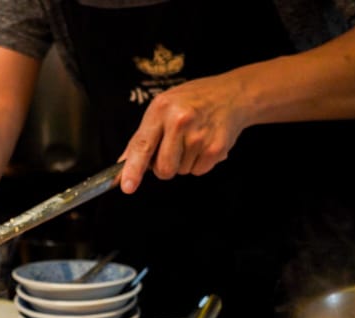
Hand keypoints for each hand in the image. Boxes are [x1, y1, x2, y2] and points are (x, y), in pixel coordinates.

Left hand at [119, 72, 248, 193]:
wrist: (232, 94)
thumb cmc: (192, 102)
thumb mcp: (162, 109)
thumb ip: (141, 138)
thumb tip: (122, 165)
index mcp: (161, 110)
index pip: (143, 145)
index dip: (133, 169)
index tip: (127, 186)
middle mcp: (180, 121)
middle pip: (163, 168)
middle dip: (164, 167)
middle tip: (173, 147)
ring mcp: (200, 136)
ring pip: (180, 172)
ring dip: (183, 162)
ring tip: (193, 139)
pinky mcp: (216, 148)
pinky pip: (198, 171)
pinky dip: (199, 163)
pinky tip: (204, 143)